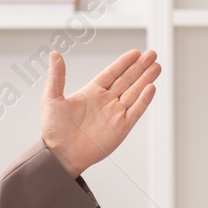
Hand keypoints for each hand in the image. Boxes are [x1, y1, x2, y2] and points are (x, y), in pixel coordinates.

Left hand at [41, 49, 160, 177]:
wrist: (60, 155)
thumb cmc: (54, 130)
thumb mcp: (51, 99)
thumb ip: (57, 76)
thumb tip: (54, 54)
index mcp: (92, 93)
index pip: (112, 73)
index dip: (124, 63)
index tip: (136, 52)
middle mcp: (106, 101)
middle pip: (127, 80)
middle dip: (140, 67)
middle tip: (152, 54)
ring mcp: (115, 114)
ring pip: (135, 92)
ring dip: (146, 79)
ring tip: (156, 67)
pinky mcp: (122, 128)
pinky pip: (136, 111)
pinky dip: (144, 100)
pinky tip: (151, 87)